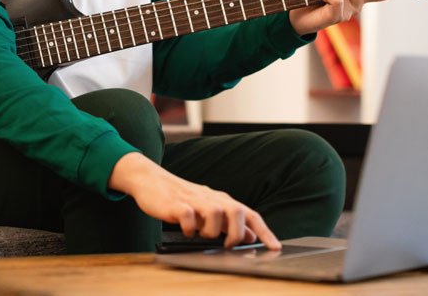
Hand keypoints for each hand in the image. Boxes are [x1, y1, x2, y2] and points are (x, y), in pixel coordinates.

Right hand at [108, 152, 280, 249]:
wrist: (152, 181)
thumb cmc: (183, 199)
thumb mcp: (210, 210)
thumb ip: (230, 223)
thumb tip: (252, 235)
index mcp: (222, 200)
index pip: (250, 215)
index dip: (264, 231)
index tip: (275, 247)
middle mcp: (212, 198)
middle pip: (237, 212)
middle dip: (236, 233)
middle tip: (227, 245)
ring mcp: (195, 200)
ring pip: (215, 214)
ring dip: (210, 231)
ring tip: (199, 234)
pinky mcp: (177, 205)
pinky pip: (188, 217)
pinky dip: (188, 227)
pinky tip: (184, 229)